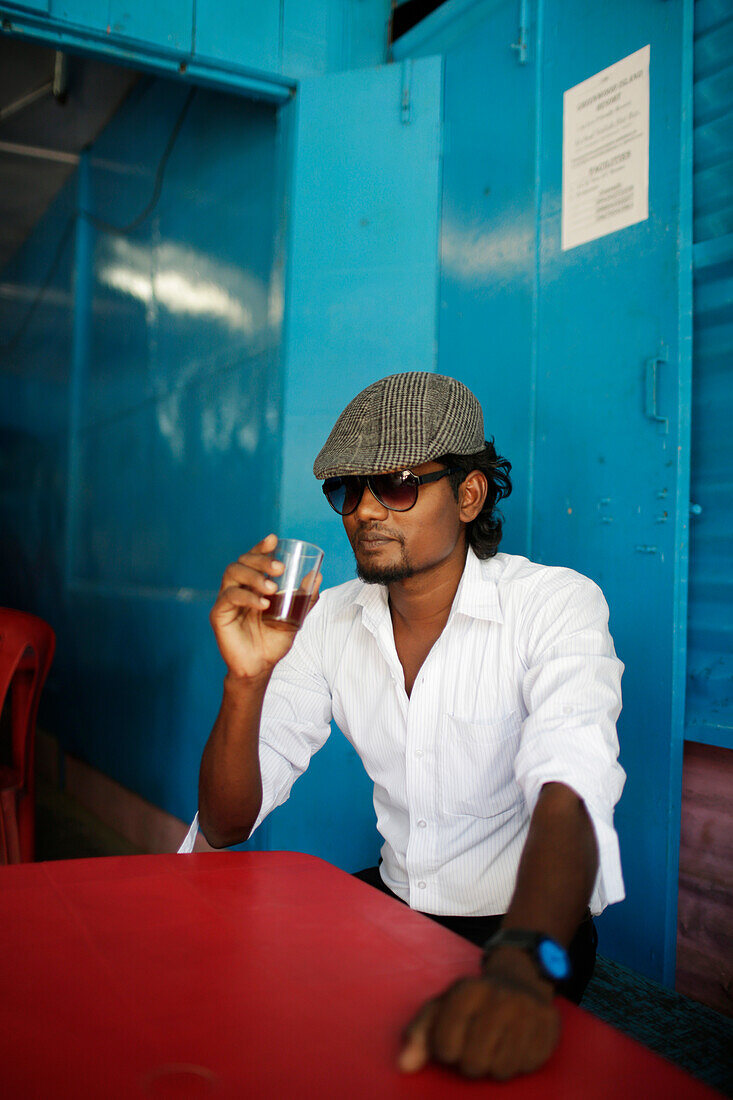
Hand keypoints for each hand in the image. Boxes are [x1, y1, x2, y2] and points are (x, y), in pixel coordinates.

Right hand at [210, 533, 321, 680]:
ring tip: (272, 588)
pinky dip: (247, 596)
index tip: (274, 539)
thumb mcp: (294, 617)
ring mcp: (226, 600)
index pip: (253, 559)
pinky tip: (263, 604)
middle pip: (242, 561)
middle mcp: (237, 588)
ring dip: (254, 576)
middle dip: (260, 559)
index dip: (261, 547)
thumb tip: (316, 576)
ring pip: (233, 572)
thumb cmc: (273, 642)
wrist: (260, 667)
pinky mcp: (219, 614)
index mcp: (252, 585)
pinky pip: (229, 596)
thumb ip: (304, 598)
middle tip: (279, 568)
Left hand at [398, 948, 559, 1079]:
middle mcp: (499, 997)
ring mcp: (528, 1011)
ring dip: (496, 1065)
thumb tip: (404, 1066)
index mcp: (467, 991)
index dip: (445, 1050)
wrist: (520, 978)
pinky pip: (528, 1066)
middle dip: (471, 1062)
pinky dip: (520, 1062)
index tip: (451, 1040)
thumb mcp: (443, 1007)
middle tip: (476, 1046)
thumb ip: (419, 1035)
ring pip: (502, 1070)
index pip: (444, 1046)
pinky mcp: (550, 1026)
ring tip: (497, 1044)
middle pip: (473, 1063)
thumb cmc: (474, 1001)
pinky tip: (517, 1043)